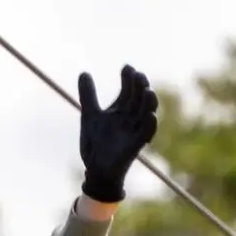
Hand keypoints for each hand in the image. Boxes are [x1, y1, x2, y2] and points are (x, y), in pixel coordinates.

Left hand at [78, 65, 158, 203]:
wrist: (95, 168)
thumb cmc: (96, 142)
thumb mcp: (90, 115)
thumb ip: (88, 95)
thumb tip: (84, 72)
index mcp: (121, 109)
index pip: (128, 90)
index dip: (129, 78)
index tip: (126, 67)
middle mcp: (130, 117)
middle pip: (139, 98)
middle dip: (140, 86)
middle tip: (137, 75)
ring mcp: (134, 130)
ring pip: (147, 113)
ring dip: (149, 102)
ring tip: (148, 90)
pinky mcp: (135, 145)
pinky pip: (146, 134)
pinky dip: (150, 125)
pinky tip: (151, 116)